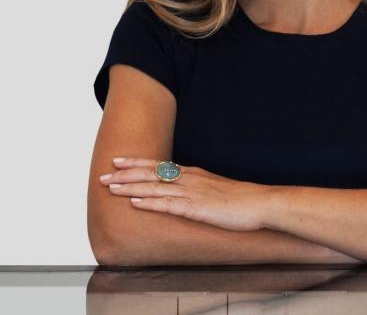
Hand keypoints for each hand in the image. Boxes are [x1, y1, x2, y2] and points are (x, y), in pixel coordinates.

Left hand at [99, 158, 270, 231]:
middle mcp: (189, 179)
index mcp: (193, 174)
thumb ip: (197, 186)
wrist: (259, 202)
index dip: (137, 163)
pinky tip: (134, 203)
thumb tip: (181, 189)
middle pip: (152, 173)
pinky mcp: (197, 208)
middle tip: (104, 173)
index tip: (118, 160)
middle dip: (126, 173)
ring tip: (111, 187)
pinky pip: (168, 205)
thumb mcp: (214, 187)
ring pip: (155, 187)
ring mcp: (192, 193)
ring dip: (131, 187)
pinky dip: (149, 203)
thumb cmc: (239, 197)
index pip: (159, 166)